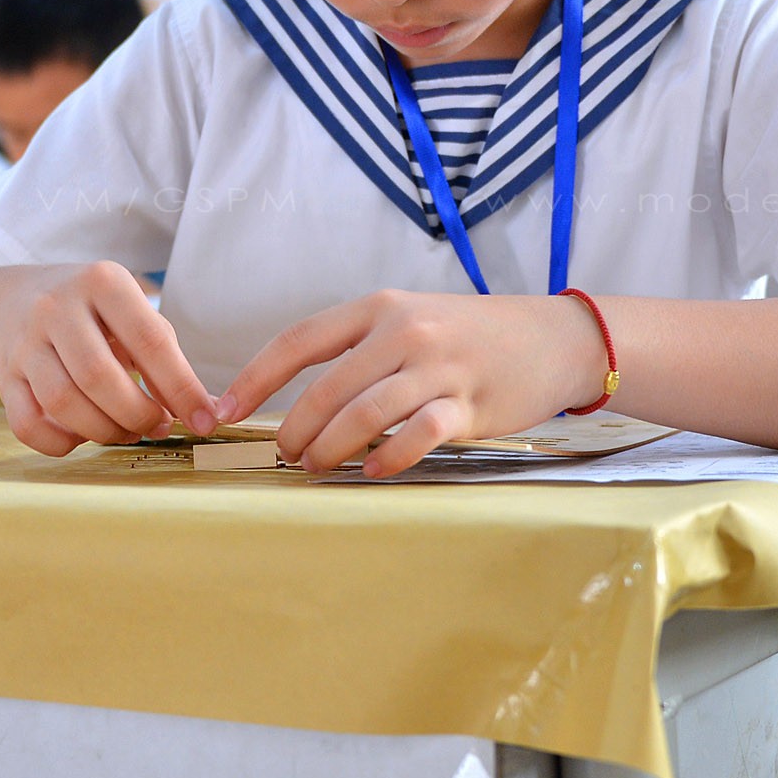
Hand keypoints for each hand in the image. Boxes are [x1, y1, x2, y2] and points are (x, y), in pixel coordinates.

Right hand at [0, 261, 217, 455]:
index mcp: (102, 282)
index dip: (181, 388)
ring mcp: (24, 341)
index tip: (204, 420)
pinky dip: (60, 444)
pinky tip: (81, 437)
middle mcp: (57, 306)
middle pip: (99, 376)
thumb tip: (206, 409)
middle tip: (156, 427)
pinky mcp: (4, 374)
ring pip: (62, 402)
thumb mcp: (129, 311)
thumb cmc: (91, 311)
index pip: (149, 340)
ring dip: (103, 431)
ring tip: (125, 432)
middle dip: (137, 414)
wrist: (15, 298)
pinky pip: (27, 424)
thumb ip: (165, 356)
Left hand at [215, 291, 606, 476]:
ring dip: (331, 447)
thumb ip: (362, 349)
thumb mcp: (412, 318)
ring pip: (365, 412)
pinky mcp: (470, 402)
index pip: (299, 341)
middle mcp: (405, 330)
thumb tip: (301, 399)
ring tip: (317, 467)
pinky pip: (417, 433)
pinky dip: (388, 456)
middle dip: (295, 428)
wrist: (554, 337)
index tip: (223, 411)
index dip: (254, 379)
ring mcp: (438, 366)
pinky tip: (370, 471)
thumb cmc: (471, 334)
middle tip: (286, 455)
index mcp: (379, 306)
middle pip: (327, 387)